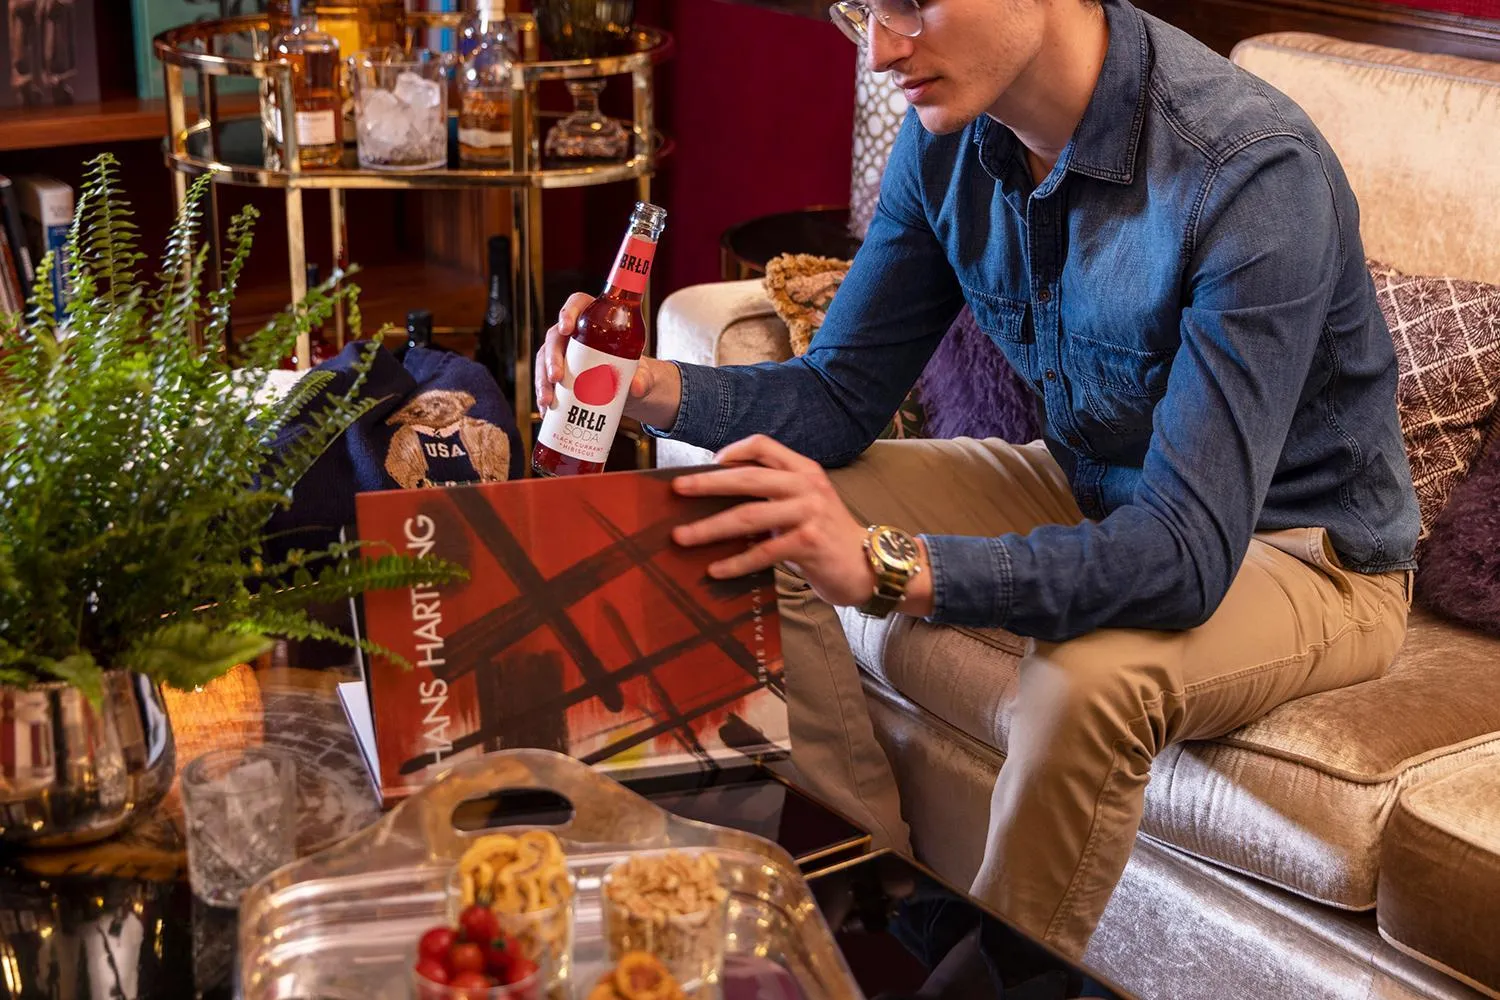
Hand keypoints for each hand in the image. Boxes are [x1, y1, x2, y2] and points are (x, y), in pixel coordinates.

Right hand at [534, 292, 682, 428]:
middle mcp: (574, 335)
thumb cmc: (633, 370)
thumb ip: (643, 378)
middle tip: (557, 377)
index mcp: (595, 319)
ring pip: (544, 361)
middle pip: (555, 337)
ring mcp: (563, 354)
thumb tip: (636, 388)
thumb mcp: (643, 373)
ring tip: (547, 401)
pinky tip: (545, 410)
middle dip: (552, 357)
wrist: (628, 388)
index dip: (568, 313)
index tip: (566, 329)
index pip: (577, 304)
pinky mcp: (558, 374)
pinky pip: (545, 381)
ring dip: (542, 380)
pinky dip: (543, 396)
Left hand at [671, 435, 882, 607]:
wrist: (868, 565)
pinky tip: (716, 570)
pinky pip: (763, 551)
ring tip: (682, 537)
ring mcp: (809, 513)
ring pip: (748, 515)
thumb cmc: (826, 535)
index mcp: (803, 469)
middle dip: (707, 484)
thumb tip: (718, 492)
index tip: (707, 465)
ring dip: (710, 528)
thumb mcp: (804, 502)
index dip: (733, 452)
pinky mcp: (809, 543)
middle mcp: (807, 485)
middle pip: (747, 478)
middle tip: (677, 490)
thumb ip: (773, 492)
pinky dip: (736, 562)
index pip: (763, 445)